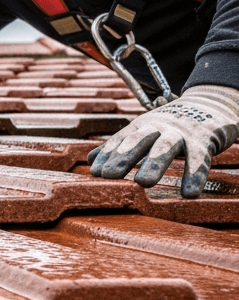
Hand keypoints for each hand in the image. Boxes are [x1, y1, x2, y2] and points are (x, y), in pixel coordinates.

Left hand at [88, 85, 238, 197]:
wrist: (210, 105)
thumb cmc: (168, 125)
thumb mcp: (143, 131)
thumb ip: (118, 145)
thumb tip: (89, 160)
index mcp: (141, 125)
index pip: (120, 140)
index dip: (107, 155)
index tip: (95, 173)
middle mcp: (158, 127)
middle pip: (139, 140)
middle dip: (123, 156)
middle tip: (108, 175)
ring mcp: (181, 133)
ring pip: (166, 148)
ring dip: (154, 164)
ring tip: (142, 183)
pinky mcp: (204, 141)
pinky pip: (199, 160)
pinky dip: (194, 177)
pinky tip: (189, 194)